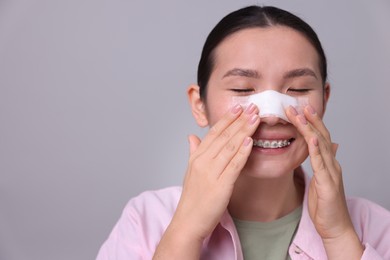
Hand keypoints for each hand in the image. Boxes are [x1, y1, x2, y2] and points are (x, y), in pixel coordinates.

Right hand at [153, 104, 259, 258]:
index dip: (227, 119)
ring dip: (244, 131)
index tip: (239, 107)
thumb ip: (193, 152)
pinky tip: (250, 140)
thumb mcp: (191, 172)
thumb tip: (191, 137)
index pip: (213, 133)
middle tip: (253, 106)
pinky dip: (242, 152)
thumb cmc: (192, 199)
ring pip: (230, 147)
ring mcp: (211, 173)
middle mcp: (202, 162)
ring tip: (255, 118)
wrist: (188, 222)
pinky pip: (233, 165)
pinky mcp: (220, 185)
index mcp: (197, 157)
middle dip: (239, 120)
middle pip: (223, 136)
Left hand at [286, 105, 362, 258]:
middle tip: (295, 104)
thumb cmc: (325, 205)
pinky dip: (316, 150)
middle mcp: (331, 164)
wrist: (335, 227)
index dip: (309, 122)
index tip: (297, 109)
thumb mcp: (320, 180)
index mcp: (327, 163)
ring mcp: (331, 172)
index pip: (317, 137)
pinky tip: (310, 139)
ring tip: (300, 114)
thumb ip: (320, 163)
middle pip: (319, 136)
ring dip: (310, 128)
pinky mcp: (329, 184)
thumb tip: (324, 146)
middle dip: (308, 119)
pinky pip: (322, 164)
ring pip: (321, 145)